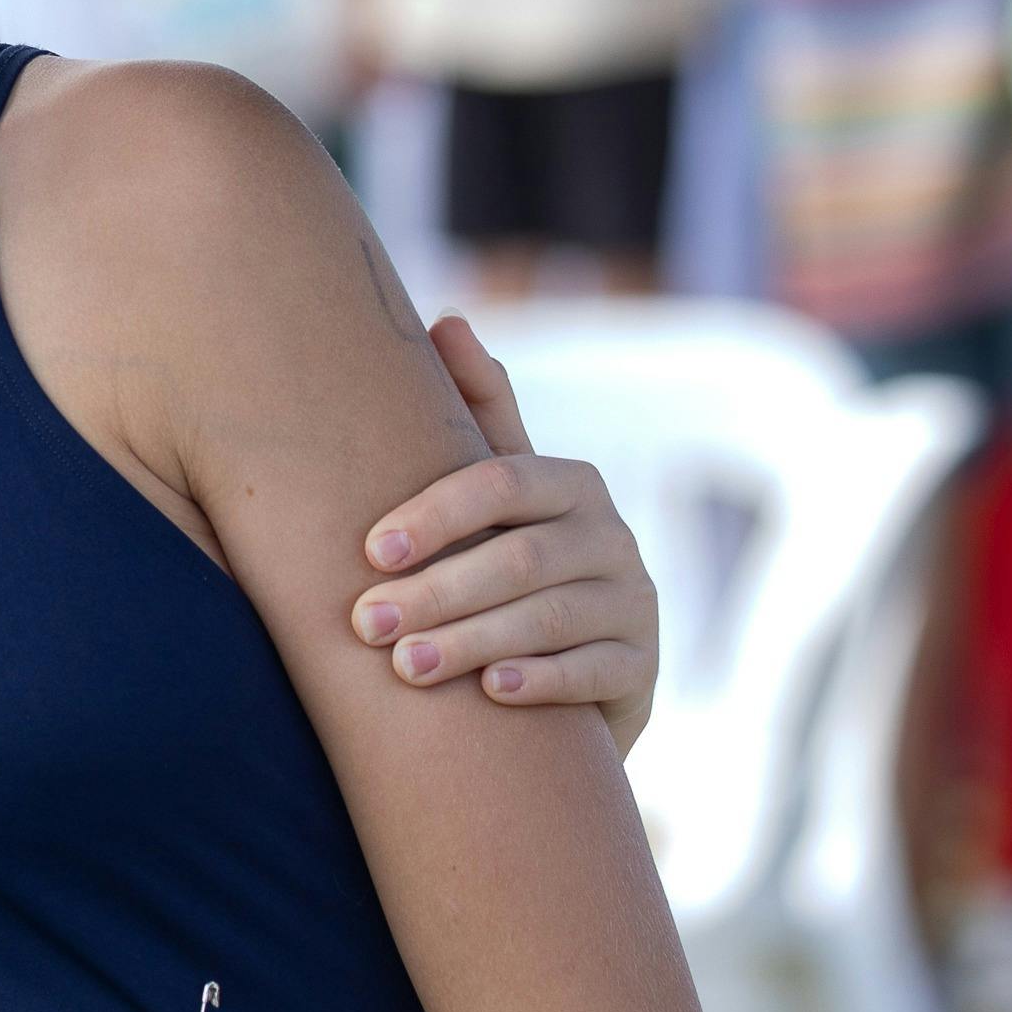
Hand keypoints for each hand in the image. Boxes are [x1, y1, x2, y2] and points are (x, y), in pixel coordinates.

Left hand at [353, 314, 658, 747]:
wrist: (571, 669)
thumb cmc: (507, 563)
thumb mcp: (494, 492)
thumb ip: (476, 413)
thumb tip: (448, 319)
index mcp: (570, 483)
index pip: (503, 482)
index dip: (436, 514)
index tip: (370, 551)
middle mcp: (613, 537)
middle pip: (520, 558)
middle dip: (438, 591)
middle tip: (367, 623)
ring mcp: (635, 602)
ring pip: (551, 617)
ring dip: (473, 640)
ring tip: (406, 666)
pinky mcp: (644, 668)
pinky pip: (595, 671)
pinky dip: (541, 679)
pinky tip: (491, 692)